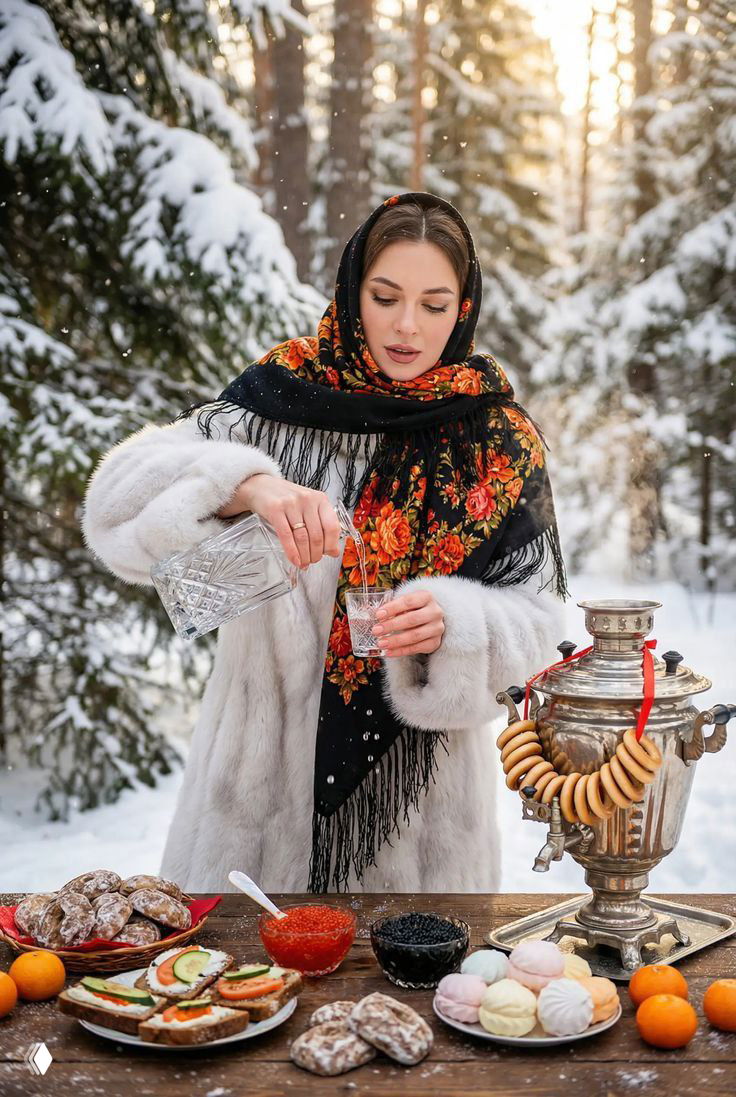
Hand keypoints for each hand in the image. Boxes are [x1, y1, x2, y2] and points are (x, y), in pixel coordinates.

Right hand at [217, 473, 340, 569]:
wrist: (260, 486)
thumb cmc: (286, 499)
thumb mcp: (307, 507)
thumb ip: (321, 525)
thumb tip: (334, 551)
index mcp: (320, 499)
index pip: (332, 526)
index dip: (331, 545)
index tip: (329, 554)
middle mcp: (307, 499)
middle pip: (316, 535)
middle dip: (316, 554)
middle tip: (312, 561)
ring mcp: (291, 503)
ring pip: (302, 538)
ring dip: (304, 556)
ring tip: (303, 563)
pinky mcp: (275, 509)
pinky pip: (286, 536)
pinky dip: (292, 552)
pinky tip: (294, 560)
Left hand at [372, 589, 444, 657]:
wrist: (431, 619)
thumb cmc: (414, 609)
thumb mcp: (406, 603)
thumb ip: (393, 606)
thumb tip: (372, 614)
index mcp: (427, 597)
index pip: (409, 601)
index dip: (392, 608)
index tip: (378, 615)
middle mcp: (435, 612)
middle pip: (412, 619)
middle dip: (392, 625)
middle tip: (375, 630)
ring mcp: (437, 628)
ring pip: (415, 636)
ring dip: (395, 640)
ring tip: (380, 643)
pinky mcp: (435, 642)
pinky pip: (417, 648)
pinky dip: (401, 651)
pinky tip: (388, 652)